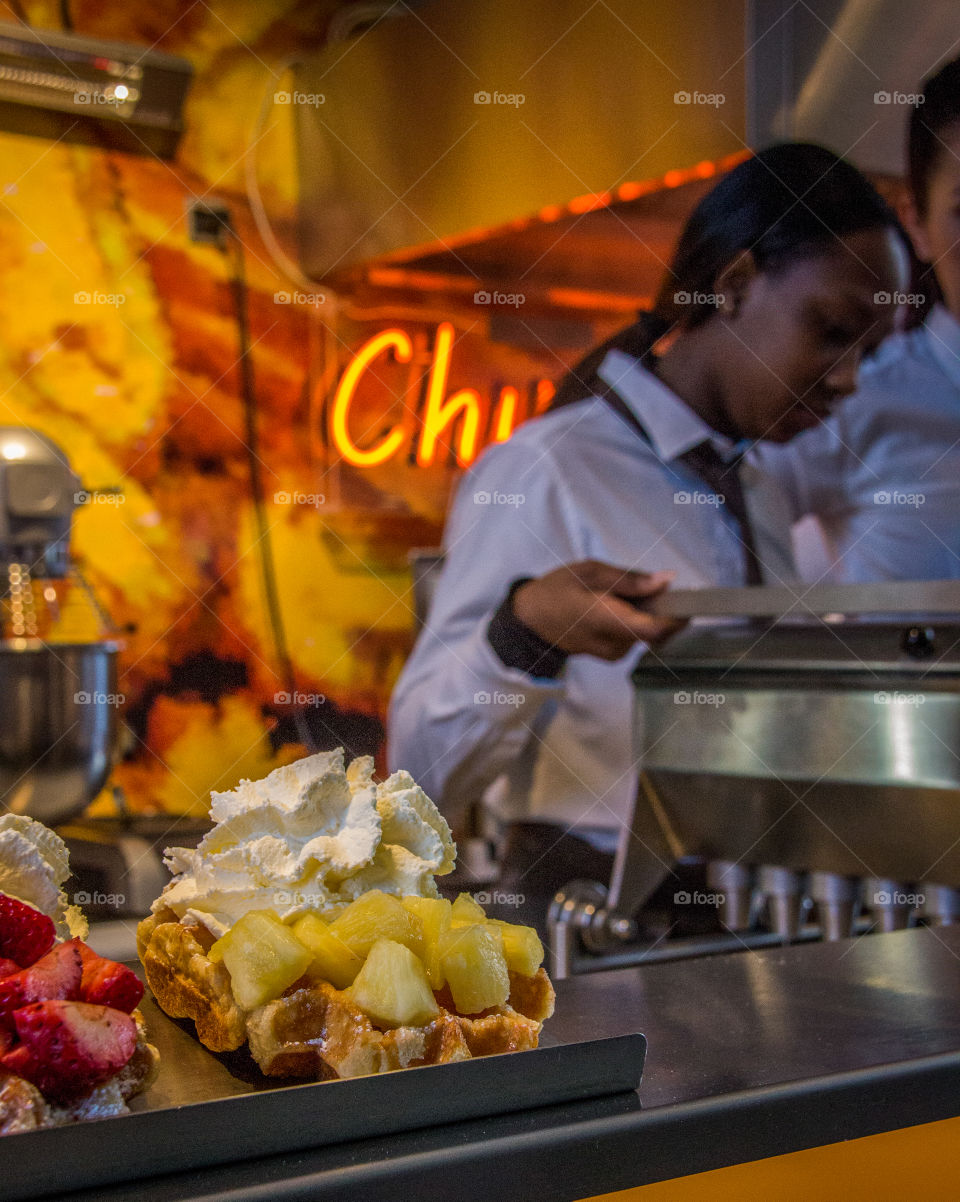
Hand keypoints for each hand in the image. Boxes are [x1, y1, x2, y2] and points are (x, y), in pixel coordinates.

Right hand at [511, 560, 683, 659]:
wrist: (530, 621)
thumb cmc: (557, 591)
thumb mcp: (590, 572)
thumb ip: (631, 579)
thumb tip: (668, 581)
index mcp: (606, 620)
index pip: (656, 629)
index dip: (679, 615)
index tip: (690, 597)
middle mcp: (614, 644)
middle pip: (656, 628)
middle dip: (660, 606)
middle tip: (646, 585)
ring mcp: (615, 654)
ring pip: (648, 630)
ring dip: (646, 612)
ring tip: (620, 594)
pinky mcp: (614, 655)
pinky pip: (637, 635)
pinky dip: (635, 619)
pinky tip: (615, 608)